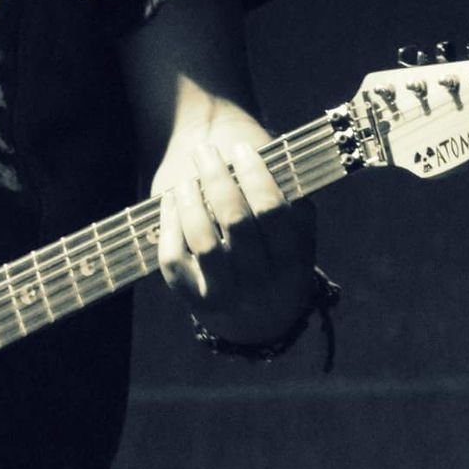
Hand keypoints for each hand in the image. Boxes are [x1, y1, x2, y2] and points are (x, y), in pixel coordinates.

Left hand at [156, 124, 316, 344]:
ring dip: (191, 201)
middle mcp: (261, 286)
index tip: (241, 149)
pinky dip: (170, 226)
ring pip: (203, 242)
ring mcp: (226, 296)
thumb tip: (278, 162)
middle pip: (235, 222)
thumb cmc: (277, 257)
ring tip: (187, 179)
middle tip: (205, 151)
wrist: (260, 320)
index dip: (255, 175)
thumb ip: (293, 205)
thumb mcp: (297, 238)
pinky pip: (174, 262)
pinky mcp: (194, 300)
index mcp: (293, 264)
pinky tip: (173, 202)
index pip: (272, 211)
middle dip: (217, 178)